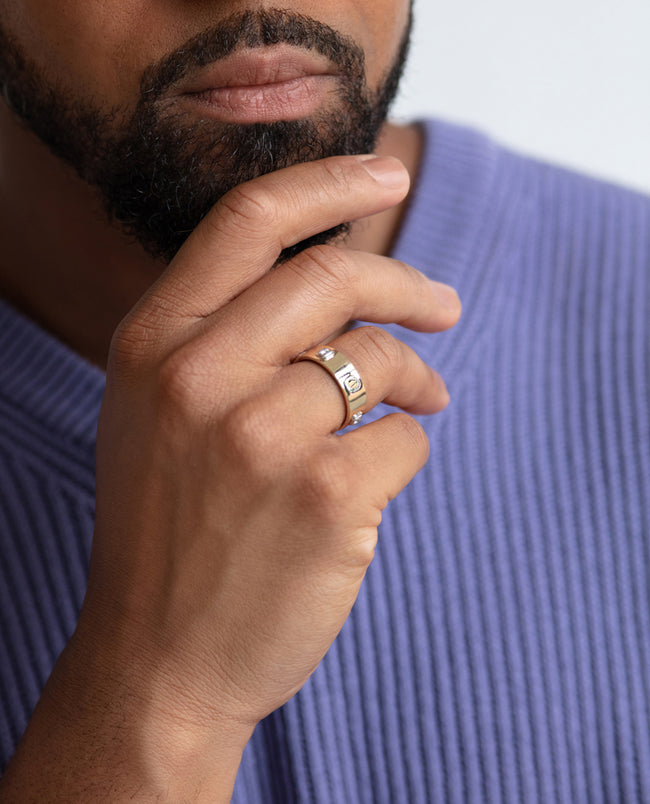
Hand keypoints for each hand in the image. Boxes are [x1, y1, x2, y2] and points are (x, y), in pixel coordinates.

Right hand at [1, 154, 459, 800]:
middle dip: (408, 284)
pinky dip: (407, 449)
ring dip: (415, 379)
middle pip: (333, 276)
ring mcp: (259, 438)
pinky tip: (375, 481)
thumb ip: (228, 337)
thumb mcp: (163, 413)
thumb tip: (342, 285)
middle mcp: (197, 376)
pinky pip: (405, 436)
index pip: (248, 219)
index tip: (388, 173)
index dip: (328, 182)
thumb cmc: (170, 531)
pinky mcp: (324, 498)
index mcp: (153, 344)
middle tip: (446, 307)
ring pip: (378, 361)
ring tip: (422, 402)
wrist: (158, 661)